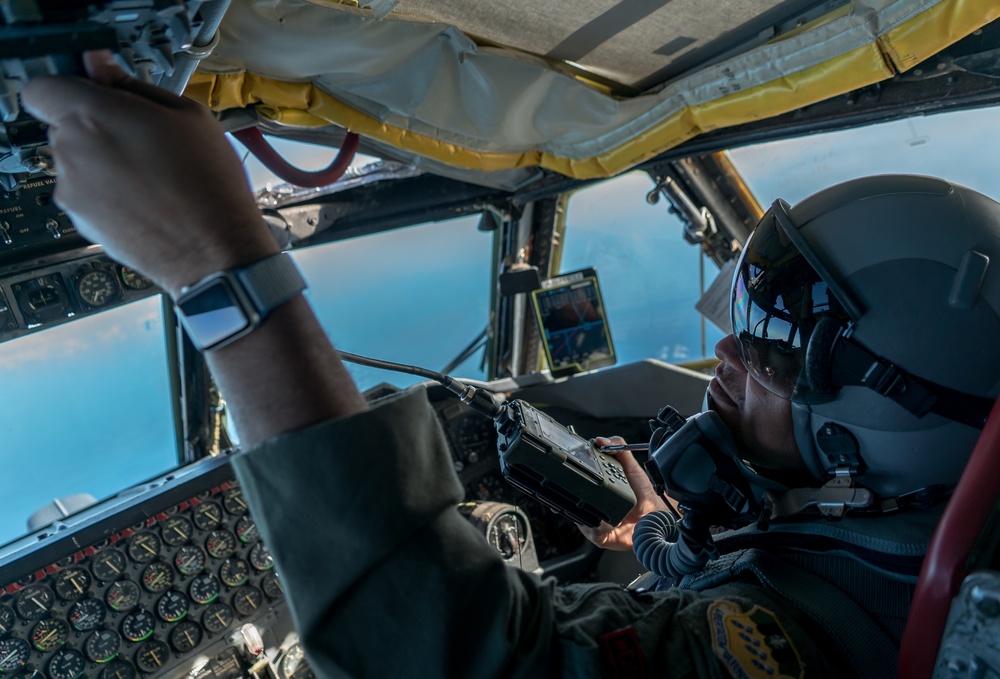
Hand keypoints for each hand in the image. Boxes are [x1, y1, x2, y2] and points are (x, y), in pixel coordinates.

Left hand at [20, 51, 277, 296]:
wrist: (215, 251)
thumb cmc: (209, 186)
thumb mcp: (189, 115)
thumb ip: (134, 85)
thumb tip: (102, 69)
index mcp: (93, 116)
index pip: (43, 86)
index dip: (70, 87)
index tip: (95, 93)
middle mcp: (71, 153)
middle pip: (63, 125)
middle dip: (96, 126)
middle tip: (143, 139)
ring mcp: (72, 191)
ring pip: (76, 161)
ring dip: (104, 162)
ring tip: (153, 175)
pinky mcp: (82, 221)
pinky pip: (87, 193)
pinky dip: (109, 193)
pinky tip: (147, 198)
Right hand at [577, 436, 673, 551]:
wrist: (654, 517)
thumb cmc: (643, 494)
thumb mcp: (631, 466)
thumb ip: (618, 448)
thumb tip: (601, 439)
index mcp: (595, 485)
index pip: (574, 481)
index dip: (568, 478)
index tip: (569, 473)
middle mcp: (591, 503)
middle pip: (570, 500)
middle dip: (572, 497)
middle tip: (588, 494)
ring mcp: (592, 519)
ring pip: (578, 515)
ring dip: (588, 512)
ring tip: (603, 509)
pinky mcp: (598, 535)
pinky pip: (590, 531)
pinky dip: (597, 526)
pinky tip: (608, 522)